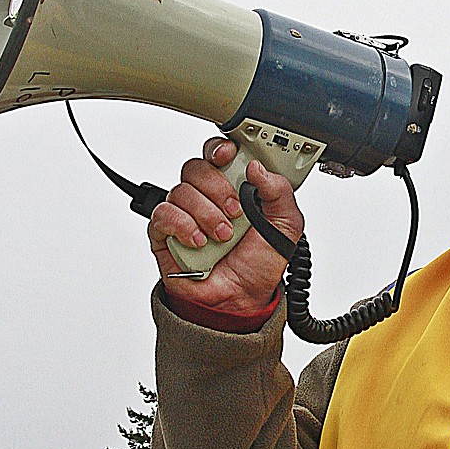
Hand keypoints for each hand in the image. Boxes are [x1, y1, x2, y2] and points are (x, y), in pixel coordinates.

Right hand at [148, 137, 304, 317]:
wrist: (241, 299)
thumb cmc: (259, 263)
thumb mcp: (286, 226)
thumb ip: (280, 192)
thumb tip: (258, 168)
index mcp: (233, 187)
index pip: (217, 154)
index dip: (219, 149)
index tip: (229, 155)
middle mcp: (206, 197)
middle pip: (196, 167)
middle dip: (218, 188)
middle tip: (236, 211)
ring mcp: (184, 214)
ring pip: (181, 191)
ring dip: (206, 213)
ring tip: (223, 236)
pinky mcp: (165, 234)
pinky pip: (163, 214)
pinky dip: (182, 225)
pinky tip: (199, 241)